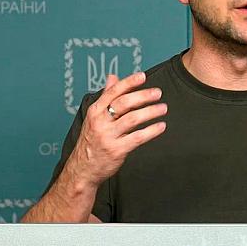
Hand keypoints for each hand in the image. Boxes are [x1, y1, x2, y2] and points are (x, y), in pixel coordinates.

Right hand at [65, 72, 166, 187]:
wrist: (83, 169)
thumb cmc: (91, 141)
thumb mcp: (94, 117)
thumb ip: (105, 97)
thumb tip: (113, 77)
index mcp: (95, 111)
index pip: (113, 92)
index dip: (129, 82)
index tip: (142, 76)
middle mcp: (100, 122)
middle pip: (124, 103)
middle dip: (143, 96)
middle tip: (157, 93)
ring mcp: (108, 136)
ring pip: (133, 119)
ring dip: (151, 112)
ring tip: (163, 108)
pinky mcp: (117, 150)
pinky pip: (138, 137)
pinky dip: (151, 131)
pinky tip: (160, 126)